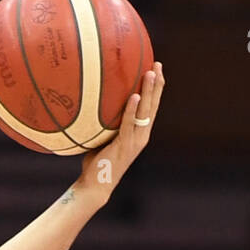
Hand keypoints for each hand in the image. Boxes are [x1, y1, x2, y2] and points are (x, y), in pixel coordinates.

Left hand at [76, 62, 164, 202]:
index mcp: (139, 133)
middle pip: (154, 105)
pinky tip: (134, 96)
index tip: (156, 69)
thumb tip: (92, 105)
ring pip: (146, 111)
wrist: (96, 186)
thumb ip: (104, 124)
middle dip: (157, 84)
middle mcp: (142, 135)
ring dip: (149, 91)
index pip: (151, 107)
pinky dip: (132, 109)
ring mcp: (135, 141)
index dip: (155, 89)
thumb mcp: (102, 138)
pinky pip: (129, 124)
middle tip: (158, 64)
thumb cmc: (96, 164)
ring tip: (150, 73)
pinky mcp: (125, 145)